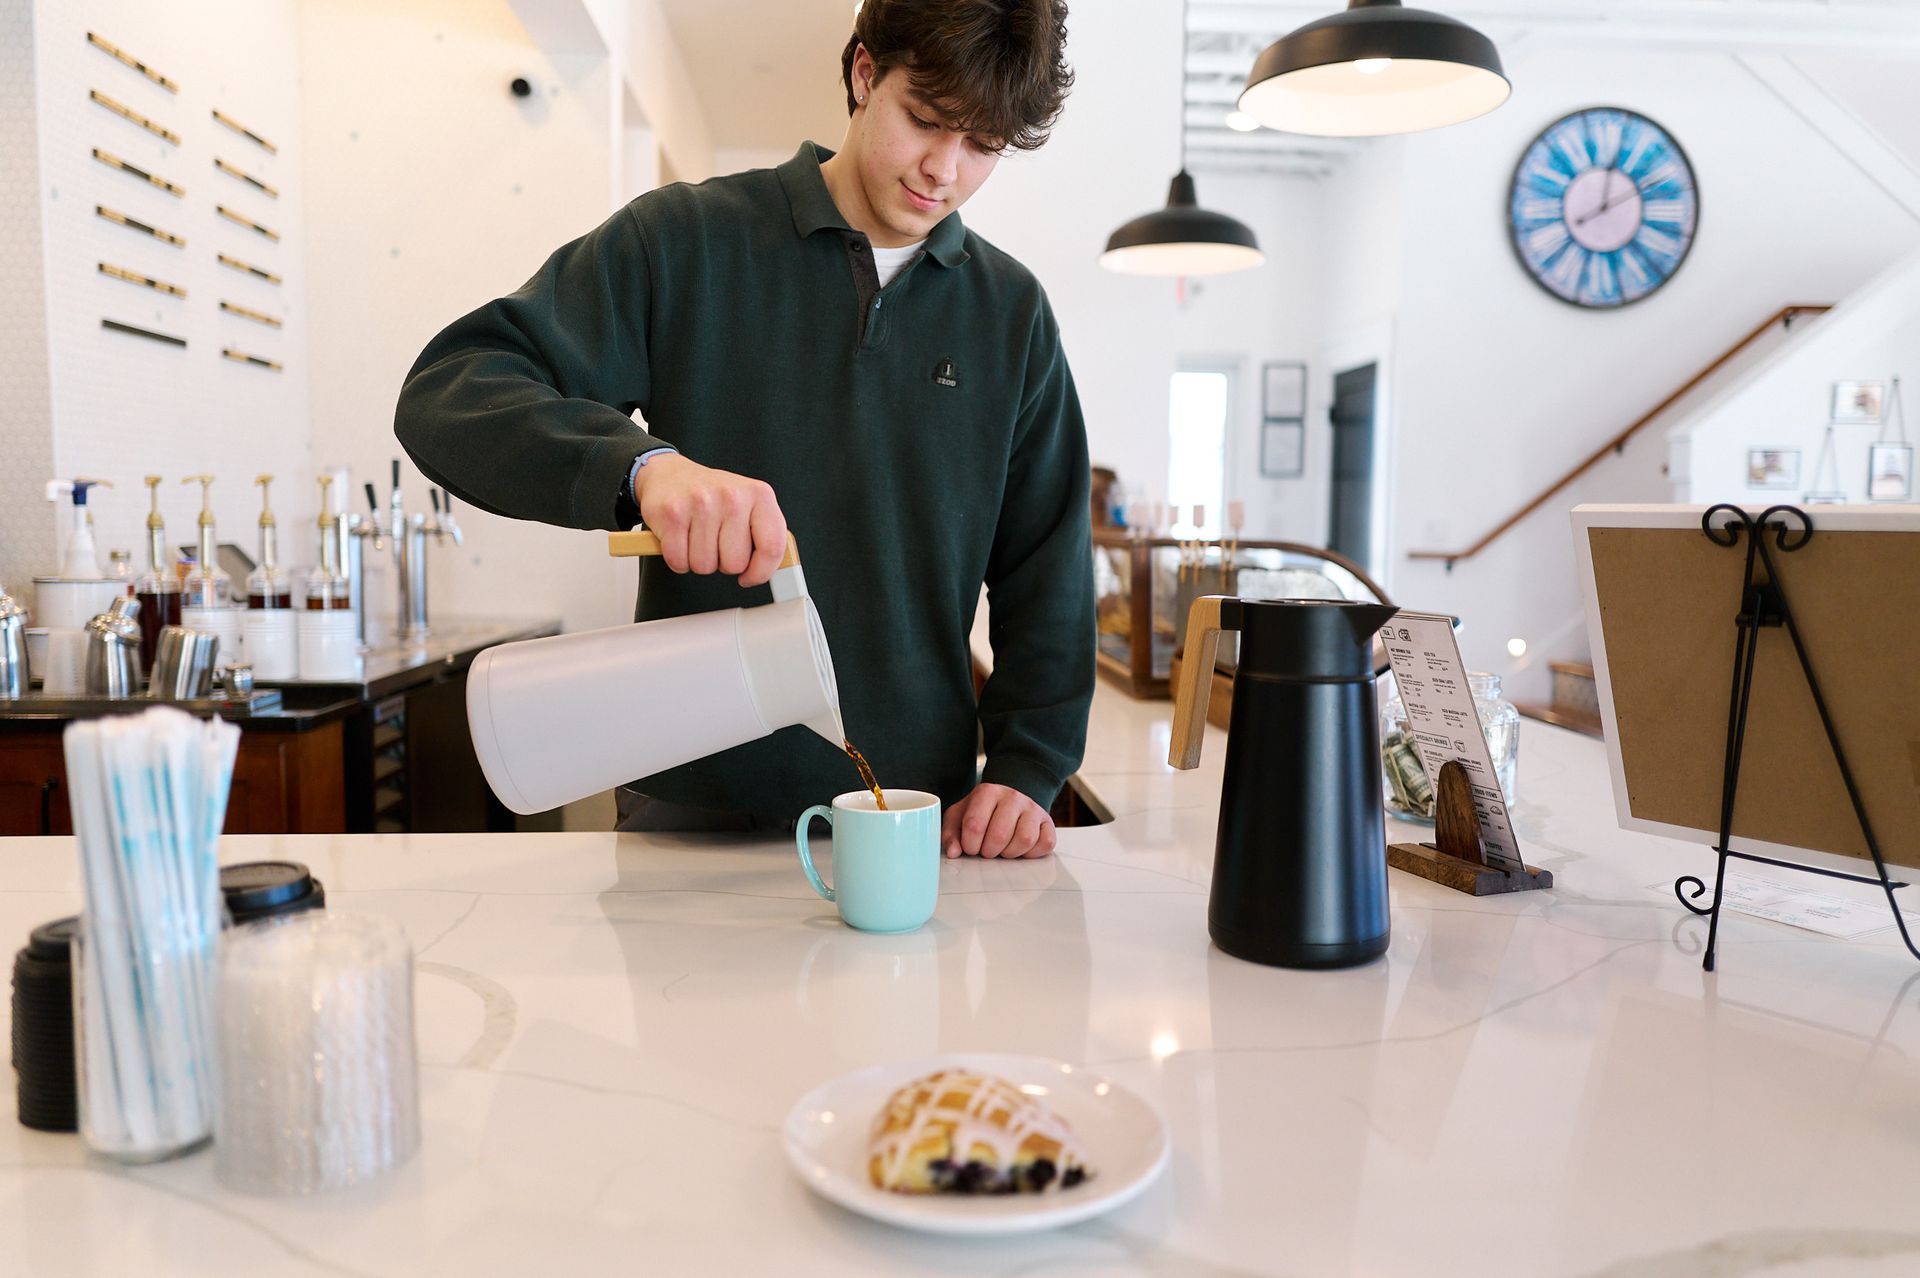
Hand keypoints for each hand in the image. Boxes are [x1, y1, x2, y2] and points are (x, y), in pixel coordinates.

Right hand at [632, 453, 788, 587]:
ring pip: (705, 566)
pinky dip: (678, 559)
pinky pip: (679, 561)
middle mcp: (732, 496)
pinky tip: (681, 539)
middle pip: (735, 564)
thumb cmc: (712, 496)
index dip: (761, 572)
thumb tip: (770, 571)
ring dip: (699, 560)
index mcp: (759, 495)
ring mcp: (701, 503)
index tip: (750, 577)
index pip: (773, 546)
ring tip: (697, 537)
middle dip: (723, 562)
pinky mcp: (672, 513)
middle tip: (715, 542)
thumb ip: (764, 535)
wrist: (669, 475)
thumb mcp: (748, 506)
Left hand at [942, 783, 1056, 859]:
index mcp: (988, 792)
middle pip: (1000, 835)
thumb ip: (950, 833)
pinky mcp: (1048, 822)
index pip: (975, 824)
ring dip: (1010, 853)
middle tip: (986, 850)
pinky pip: (1045, 843)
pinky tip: (1020, 849)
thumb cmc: (982, 810)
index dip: (969, 844)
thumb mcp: (960, 815)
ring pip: (1024, 840)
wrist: (1009, 797)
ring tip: (1002, 850)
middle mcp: (1013, 797)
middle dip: (989, 851)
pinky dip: (1032, 853)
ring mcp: (1033, 809)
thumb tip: (953, 852)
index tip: (970, 847)